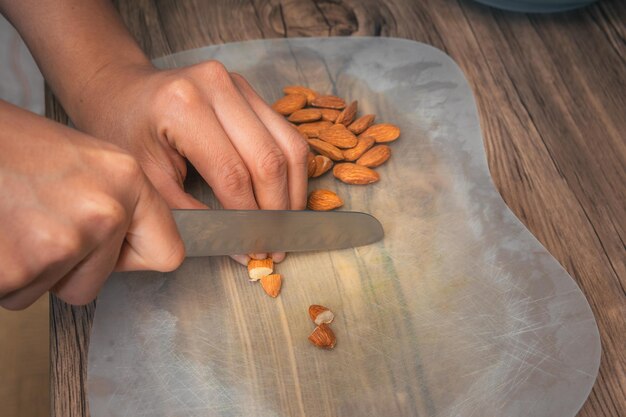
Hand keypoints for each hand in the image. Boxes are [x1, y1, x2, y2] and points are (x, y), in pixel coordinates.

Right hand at [0, 101, 183, 309]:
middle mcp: (104, 211)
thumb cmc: (9, 146)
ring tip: (12, 220)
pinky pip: (15, 295)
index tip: (118, 252)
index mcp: (126, 179)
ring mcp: (61, 242)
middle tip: (36, 222)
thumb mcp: (84, 160)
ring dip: (30, 269)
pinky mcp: (17, 268)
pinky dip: (2, 275)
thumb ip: (118, 202)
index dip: (135, 257)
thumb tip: (139, 246)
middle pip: (98, 281)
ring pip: (53, 289)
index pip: (167, 252)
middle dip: (67, 267)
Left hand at [72, 61, 309, 263]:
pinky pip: (287, 134)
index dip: (249, 217)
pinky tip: (284, 195)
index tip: (255, 249)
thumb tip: (238, 247)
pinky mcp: (250, 90)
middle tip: (276, 245)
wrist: (120, 91)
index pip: (233, 174)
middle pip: (270, 158)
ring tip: (286, 223)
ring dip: (294, 190)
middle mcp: (217, 86)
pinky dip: (292, 169)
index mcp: (183, 106)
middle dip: (278, 209)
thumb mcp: (146, 179)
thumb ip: (190, 214)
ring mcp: (238, 84)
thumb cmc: (124, 133)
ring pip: (290, 144)